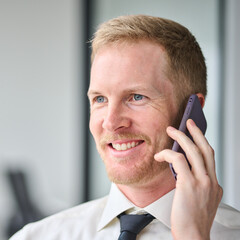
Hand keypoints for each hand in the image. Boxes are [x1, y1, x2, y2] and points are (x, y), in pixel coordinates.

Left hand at [154, 119, 222, 239]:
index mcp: (215, 185)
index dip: (202, 143)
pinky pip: (178, 160)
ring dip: (181, 137)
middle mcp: (211, 181)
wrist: (193, 236)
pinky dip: (168, 154)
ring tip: (171, 130)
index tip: (196, 134)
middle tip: (188, 122)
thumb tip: (186, 175)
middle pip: (205, 149)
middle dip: (196, 132)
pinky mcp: (189, 184)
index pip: (210, 158)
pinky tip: (159, 156)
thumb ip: (198, 186)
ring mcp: (202, 182)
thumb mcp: (201, 201)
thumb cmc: (192, 222)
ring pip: (193, 150)